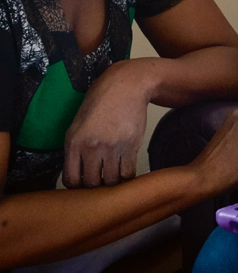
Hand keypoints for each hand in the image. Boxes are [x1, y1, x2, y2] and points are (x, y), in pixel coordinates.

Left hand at [63, 61, 151, 187]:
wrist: (126, 87)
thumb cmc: (101, 104)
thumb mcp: (78, 124)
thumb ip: (75, 149)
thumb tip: (77, 173)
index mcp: (74, 142)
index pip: (71, 180)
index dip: (78, 186)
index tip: (84, 182)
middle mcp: (91, 147)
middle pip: (93, 183)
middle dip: (97, 183)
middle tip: (102, 176)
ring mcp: (112, 147)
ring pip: (112, 180)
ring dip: (114, 179)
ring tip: (114, 171)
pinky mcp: (131, 146)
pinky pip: (129, 172)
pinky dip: (128, 174)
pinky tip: (126, 167)